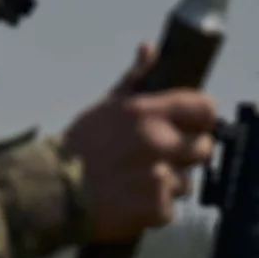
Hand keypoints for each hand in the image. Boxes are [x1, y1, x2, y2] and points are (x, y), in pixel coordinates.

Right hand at [62, 43, 220, 243]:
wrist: (53, 191)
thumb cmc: (80, 147)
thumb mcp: (106, 106)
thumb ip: (135, 79)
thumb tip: (150, 49)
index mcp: (148, 113)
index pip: (205, 108)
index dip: (203, 118)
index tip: (194, 125)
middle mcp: (159, 143)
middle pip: (205, 148)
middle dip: (188, 154)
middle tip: (163, 157)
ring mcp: (160, 178)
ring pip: (188, 182)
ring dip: (170, 185)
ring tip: (137, 182)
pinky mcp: (157, 209)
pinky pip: (171, 209)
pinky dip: (156, 209)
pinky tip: (132, 200)